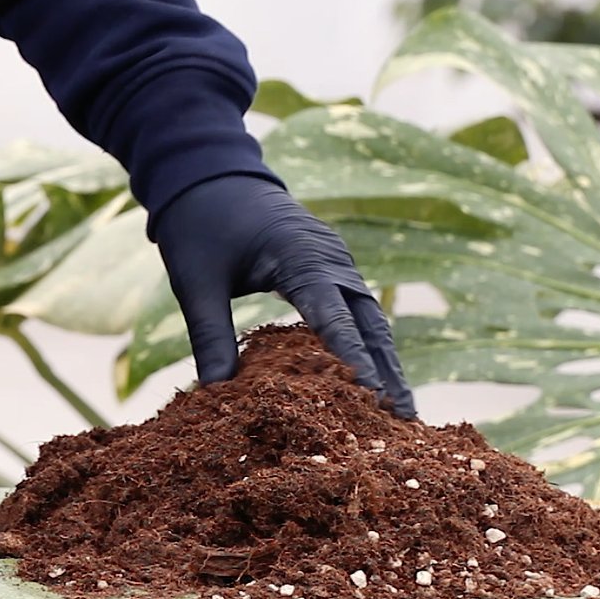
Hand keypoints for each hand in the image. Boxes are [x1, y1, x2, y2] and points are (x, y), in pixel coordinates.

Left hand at [152, 174, 416, 417]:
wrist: (207, 176)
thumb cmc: (199, 226)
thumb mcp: (195, 282)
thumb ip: (208, 334)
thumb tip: (214, 393)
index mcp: (299, 254)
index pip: (333, 313)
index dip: (352, 356)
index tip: (373, 395)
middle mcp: (330, 258)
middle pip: (369, 321)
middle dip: (387, 371)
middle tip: (404, 422)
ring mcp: (336, 261)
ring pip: (370, 319)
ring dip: (385, 363)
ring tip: (401, 415)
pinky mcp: (331, 269)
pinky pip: (356, 311)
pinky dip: (368, 346)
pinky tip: (375, 383)